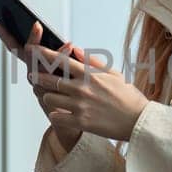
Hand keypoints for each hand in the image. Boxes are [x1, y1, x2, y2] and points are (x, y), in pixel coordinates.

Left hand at [26, 39, 150, 143]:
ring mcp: (81, 106)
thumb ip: (91, 61)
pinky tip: (60, 113)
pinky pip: (57, 117)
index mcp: (90, 75)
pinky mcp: (81, 122)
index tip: (32, 51)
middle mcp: (82, 89)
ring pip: (50, 98)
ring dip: (48, 96)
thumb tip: (74, 49)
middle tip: (33, 75)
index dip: (43, 55)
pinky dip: (56, 115)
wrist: (139, 121)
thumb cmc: (128, 96)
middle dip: (38, 76)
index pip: (61, 60)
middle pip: (50, 79)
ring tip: (51, 96)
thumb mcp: (113, 74)